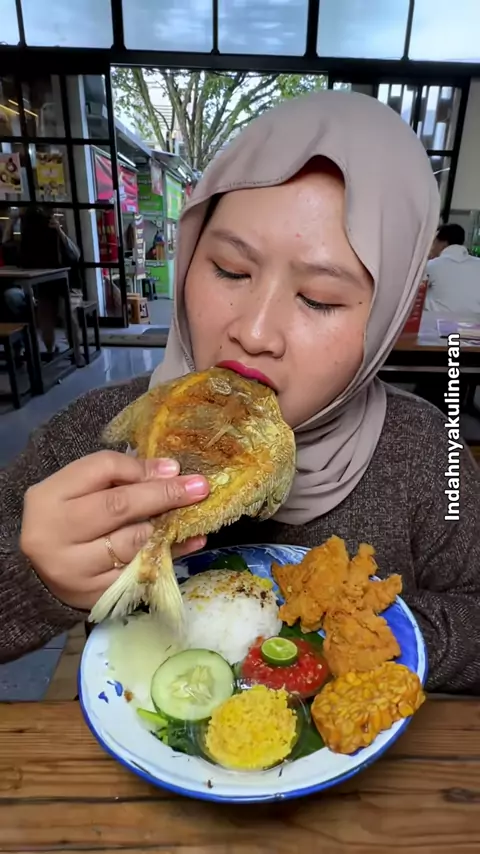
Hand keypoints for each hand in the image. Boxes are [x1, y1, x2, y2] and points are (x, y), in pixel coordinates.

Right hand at [20, 451, 208, 610]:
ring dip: (167, 527)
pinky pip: (139, 572)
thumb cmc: (65, 520)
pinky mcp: (94, 595)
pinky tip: (189, 542)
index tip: (174, 468)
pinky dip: (169, 555)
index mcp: (49, 497)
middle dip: (163, 494)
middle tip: (199, 487)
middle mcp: (56, 533)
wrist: (37, 575)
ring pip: (131, 542)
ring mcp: (74, 569)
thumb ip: (116, 475)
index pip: (100, 469)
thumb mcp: (77, 490)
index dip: (140, 467)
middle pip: (118, 506)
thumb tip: (170, 470)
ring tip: (192, 514)